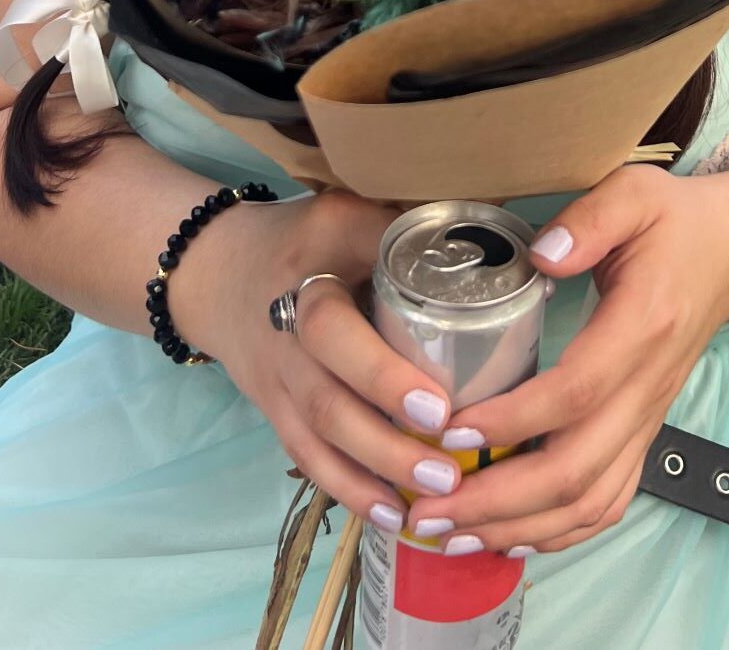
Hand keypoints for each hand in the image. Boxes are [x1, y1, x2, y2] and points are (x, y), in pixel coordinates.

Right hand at [172, 189, 467, 533]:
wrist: (221, 271)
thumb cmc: (307, 239)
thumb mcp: (349, 212)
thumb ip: (409, 229)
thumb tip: (507, 247)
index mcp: (310, 275)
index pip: (337, 326)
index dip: (383, 374)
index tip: (439, 406)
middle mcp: (287, 334)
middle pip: (328, 398)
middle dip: (389, 440)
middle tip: (450, 468)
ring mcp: (278, 380)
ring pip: (321, 437)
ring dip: (378, 472)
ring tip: (438, 496)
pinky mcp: (276, 413)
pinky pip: (309, 459)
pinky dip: (350, 491)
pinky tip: (394, 516)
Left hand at [406, 167, 728, 555]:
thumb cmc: (672, 224)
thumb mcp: (635, 194)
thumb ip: (592, 218)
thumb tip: (542, 255)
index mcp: (641, 327)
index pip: (576, 391)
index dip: (513, 420)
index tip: (450, 431)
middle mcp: (646, 388)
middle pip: (576, 468)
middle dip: (498, 499)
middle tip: (430, 510)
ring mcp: (646, 419)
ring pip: (590, 500)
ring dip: (520, 527)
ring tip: (453, 535)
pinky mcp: (641, 434)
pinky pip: (607, 501)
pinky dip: (559, 532)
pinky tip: (508, 536)